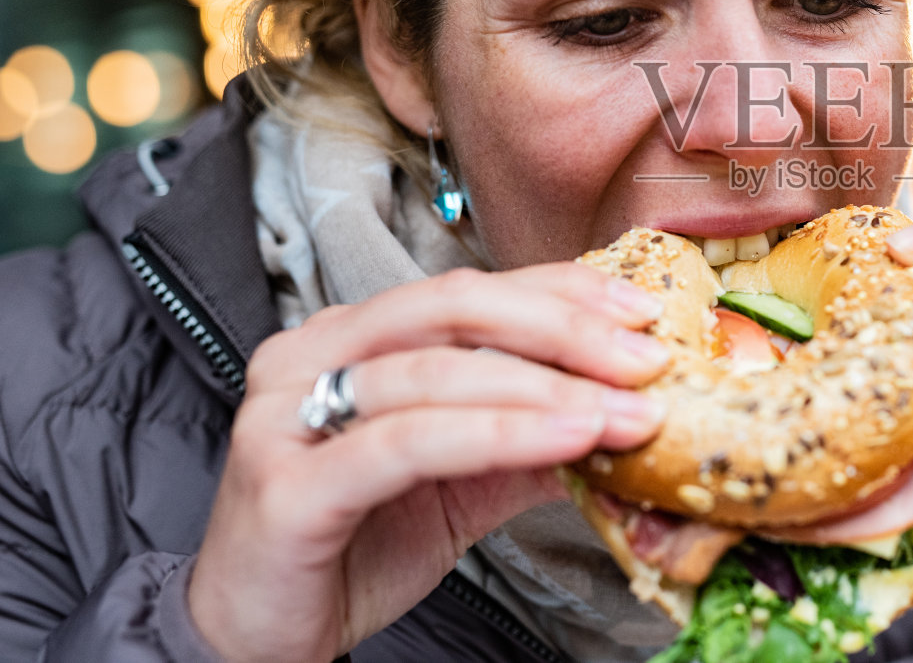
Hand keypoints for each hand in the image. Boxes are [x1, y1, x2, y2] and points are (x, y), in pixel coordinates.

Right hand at [188, 264, 670, 662]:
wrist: (260, 638)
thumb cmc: (355, 544)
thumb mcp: (463, 480)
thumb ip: (533, 438)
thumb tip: (634, 413)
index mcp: (349, 337)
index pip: (469, 289)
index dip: (560, 291)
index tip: (643, 311)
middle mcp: (308, 355)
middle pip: (453, 307)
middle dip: (564, 326)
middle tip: (646, 357)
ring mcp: (286, 415)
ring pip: (435, 373)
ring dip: (547, 387)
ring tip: (624, 410)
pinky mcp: (287, 485)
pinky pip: (409, 443)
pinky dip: (499, 434)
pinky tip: (566, 439)